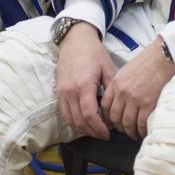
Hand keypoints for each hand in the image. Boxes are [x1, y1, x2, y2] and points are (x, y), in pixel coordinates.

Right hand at [56, 22, 116, 138]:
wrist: (75, 40)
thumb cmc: (93, 52)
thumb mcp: (108, 68)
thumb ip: (112, 89)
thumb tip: (116, 108)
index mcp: (84, 85)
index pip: (89, 115)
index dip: (99, 127)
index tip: (108, 132)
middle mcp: (70, 91)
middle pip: (79, 121)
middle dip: (93, 131)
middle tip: (104, 135)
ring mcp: (62, 92)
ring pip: (70, 119)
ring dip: (82, 129)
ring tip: (95, 130)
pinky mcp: (58, 92)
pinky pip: (64, 113)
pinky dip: (73, 121)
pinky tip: (84, 122)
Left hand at [100, 36, 174, 139]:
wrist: (163, 57)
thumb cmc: (148, 62)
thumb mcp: (127, 72)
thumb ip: (120, 86)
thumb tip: (120, 101)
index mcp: (116, 83)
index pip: (105, 106)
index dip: (108, 118)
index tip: (113, 122)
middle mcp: (123, 92)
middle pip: (115, 117)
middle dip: (119, 127)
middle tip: (125, 130)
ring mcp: (135, 99)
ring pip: (127, 123)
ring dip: (130, 131)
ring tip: (135, 133)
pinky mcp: (148, 103)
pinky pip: (141, 123)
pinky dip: (142, 130)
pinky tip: (144, 131)